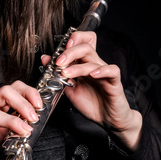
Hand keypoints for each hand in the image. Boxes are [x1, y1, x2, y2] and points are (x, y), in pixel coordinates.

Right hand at [0, 81, 40, 159]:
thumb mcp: (1, 135)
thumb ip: (13, 127)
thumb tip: (33, 124)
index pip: (15, 89)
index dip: (30, 94)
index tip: (41, 106)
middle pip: (7, 91)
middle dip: (24, 102)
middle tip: (34, 117)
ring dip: (12, 117)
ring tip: (23, 127)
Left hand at [43, 31, 141, 149]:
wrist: (107, 119)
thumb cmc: (91, 103)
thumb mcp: (69, 89)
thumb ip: (59, 75)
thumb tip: (45, 59)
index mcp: (84, 63)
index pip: (82, 41)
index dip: (73, 39)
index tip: (58, 50)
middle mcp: (95, 64)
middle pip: (85, 46)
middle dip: (70, 52)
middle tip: (58, 62)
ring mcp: (105, 72)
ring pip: (93, 59)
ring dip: (77, 66)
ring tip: (66, 73)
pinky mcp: (114, 82)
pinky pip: (112, 70)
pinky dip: (102, 70)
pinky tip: (93, 74)